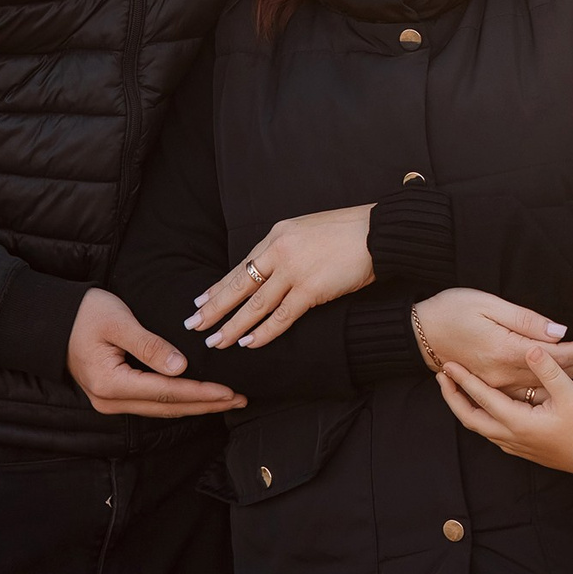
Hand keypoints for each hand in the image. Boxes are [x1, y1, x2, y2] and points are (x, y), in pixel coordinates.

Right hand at [68, 288, 244, 416]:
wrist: (52, 320)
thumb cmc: (84, 314)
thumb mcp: (118, 322)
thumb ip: (150, 346)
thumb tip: (180, 369)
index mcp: (111, 383)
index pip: (167, 392)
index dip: (201, 393)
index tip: (230, 391)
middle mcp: (109, 400)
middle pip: (168, 407)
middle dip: (206, 404)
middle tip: (240, 399)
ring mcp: (109, 401)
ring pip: (161, 409)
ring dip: (195, 405)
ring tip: (226, 400)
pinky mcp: (112, 396)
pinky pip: (152, 404)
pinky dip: (178, 401)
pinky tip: (197, 397)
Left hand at [190, 205, 374, 347]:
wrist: (379, 232)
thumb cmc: (348, 232)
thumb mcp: (307, 231)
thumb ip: (287, 248)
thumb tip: (271, 268)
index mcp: (277, 235)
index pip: (241, 265)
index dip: (219, 286)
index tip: (200, 300)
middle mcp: (280, 251)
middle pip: (240, 285)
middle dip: (214, 307)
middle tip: (193, 324)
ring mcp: (294, 270)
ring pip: (255, 304)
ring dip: (232, 325)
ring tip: (214, 341)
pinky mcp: (311, 289)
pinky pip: (281, 316)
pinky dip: (263, 332)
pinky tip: (248, 343)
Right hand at [412, 287, 572, 395]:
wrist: (417, 331)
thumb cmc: (451, 310)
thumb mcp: (488, 305)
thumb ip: (526, 321)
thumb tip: (559, 333)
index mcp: (506, 353)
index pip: (558, 354)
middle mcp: (504, 376)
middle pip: (558, 376)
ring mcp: (498, 387)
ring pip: (548, 393)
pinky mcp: (494, 389)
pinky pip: (532, 399)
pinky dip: (556, 398)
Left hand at [439, 348, 572, 473]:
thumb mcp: (570, 394)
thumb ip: (548, 369)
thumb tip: (531, 348)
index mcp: (517, 421)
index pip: (482, 397)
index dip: (464, 380)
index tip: (449, 365)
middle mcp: (510, 436)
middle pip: (470, 418)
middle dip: (453, 398)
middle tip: (442, 378)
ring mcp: (515, 445)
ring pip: (480, 427)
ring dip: (466, 408)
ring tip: (458, 390)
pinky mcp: (523, 449)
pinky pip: (492, 433)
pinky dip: (481, 418)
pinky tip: (484, 409)